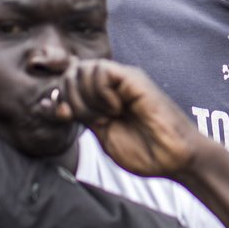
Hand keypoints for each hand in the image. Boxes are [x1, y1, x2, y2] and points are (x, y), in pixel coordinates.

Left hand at [55, 59, 207, 178]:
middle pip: (73, 72)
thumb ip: (81, 117)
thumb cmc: (145, 152)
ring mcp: (124, 80)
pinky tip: (114, 109)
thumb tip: (55, 103)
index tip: (66, 117)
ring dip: (86, 97)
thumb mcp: (102, 136)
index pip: (69, 80)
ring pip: (85, 68)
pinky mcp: (134, 80)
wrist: (173, 159)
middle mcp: (112, 84)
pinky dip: (100, 92)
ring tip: (105, 116)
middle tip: (91, 120)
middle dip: (70, 97)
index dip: (60, 97)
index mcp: (103, 97)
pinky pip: (103, 71)